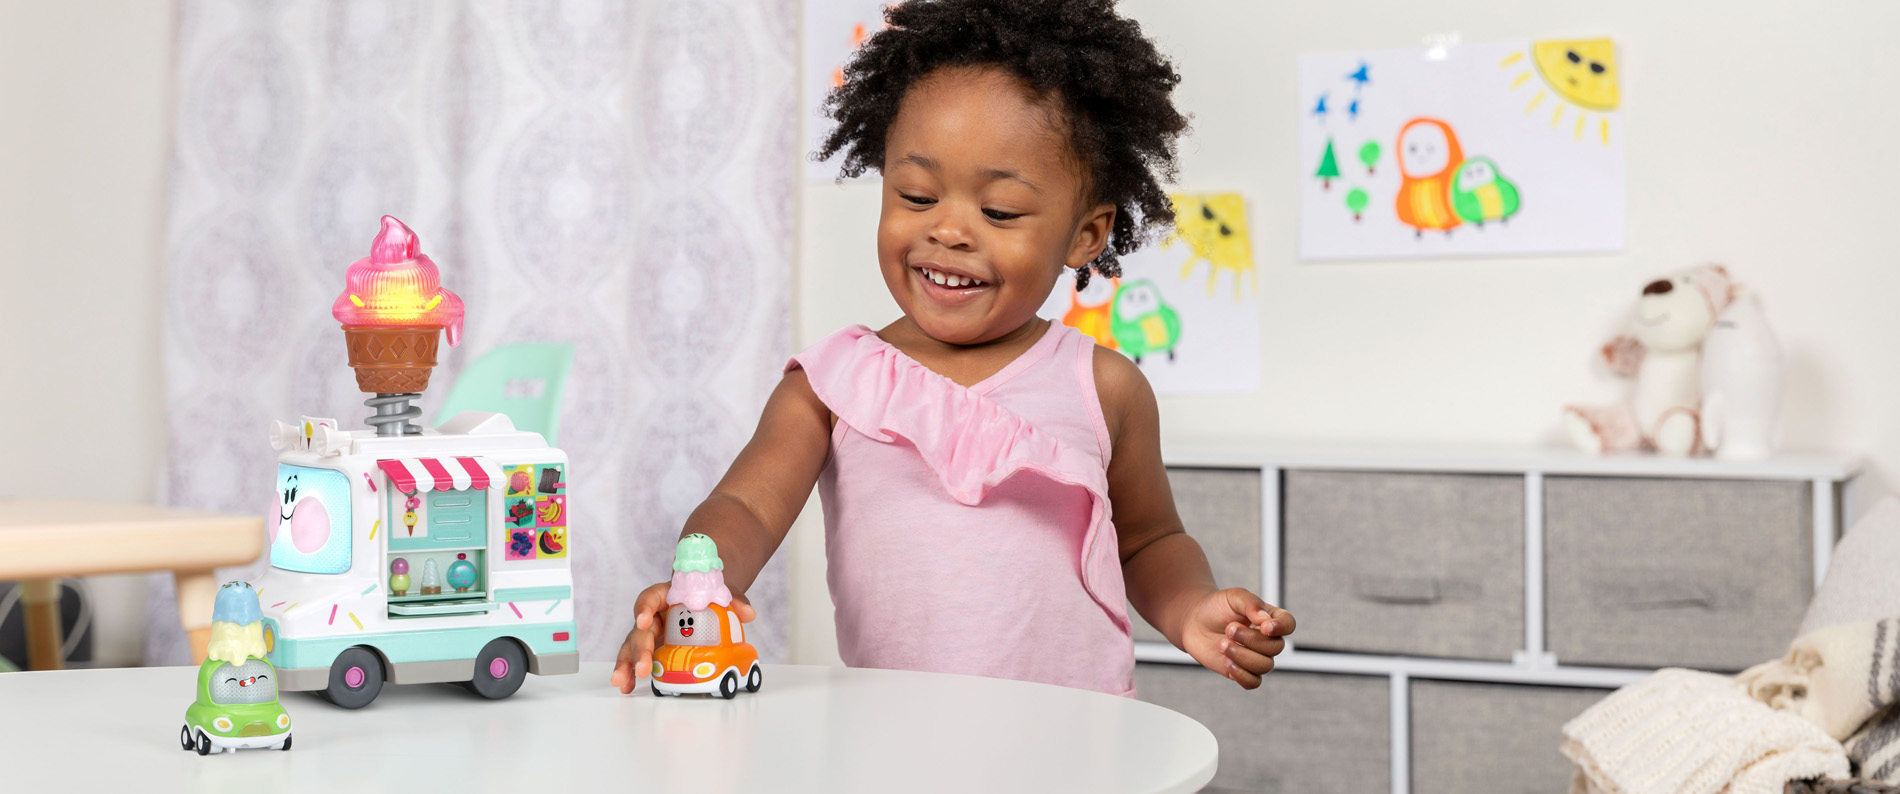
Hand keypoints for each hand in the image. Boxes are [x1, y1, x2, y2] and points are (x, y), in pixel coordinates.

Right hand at [610, 582, 755, 693]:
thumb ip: (735, 600)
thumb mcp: (724, 593)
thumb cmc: (712, 595)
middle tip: (643, 668)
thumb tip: (748, 613)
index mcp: (667, 595)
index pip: (651, 597)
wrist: (708, 599)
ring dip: (627, 664)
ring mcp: (652, 633)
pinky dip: (632, 673)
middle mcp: (654, 614)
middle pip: (641, 629)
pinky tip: (627, 687)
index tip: (643, 620)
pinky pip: (638, 659)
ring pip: (633, 646)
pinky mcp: (653, 648)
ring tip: (622, 682)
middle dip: (640, 649)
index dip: (644, 608)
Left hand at [1178, 588, 1294, 689]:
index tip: (1264, 626)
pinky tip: (1226, 661)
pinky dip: (1241, 674)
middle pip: (1275, 648)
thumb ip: (1251, 604)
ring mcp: (1255, 657)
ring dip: (1242, 655)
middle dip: (1251, 639)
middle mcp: (1267, 640)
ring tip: (1222, 644)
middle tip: (1229, 628)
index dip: (1281, 628)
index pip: (1288, 625)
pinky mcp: (1242, 671)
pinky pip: (1253, 682)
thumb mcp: (1233, 597)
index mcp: (1270, 619)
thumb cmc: (1217, 606)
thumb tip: (1265, 620)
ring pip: (1264, 666)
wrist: (1194, 621)